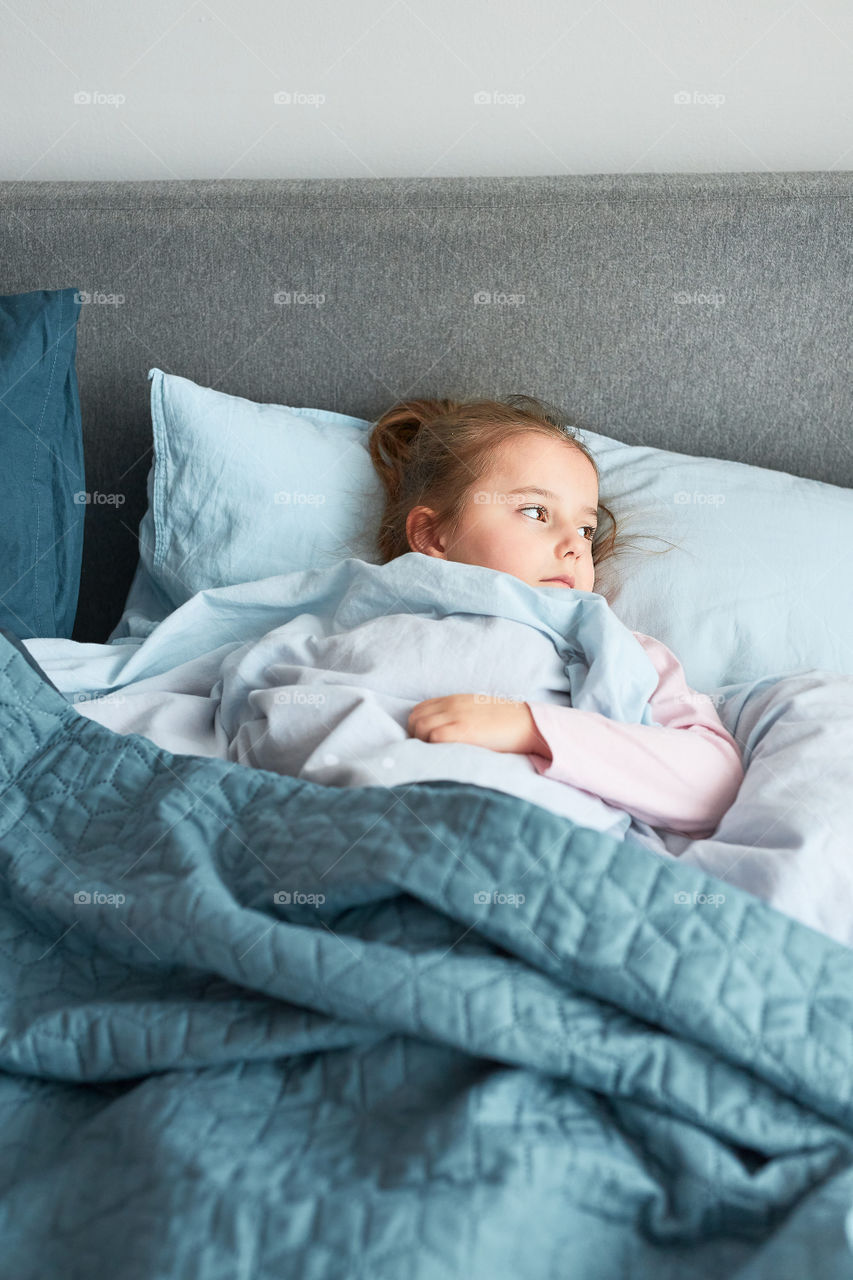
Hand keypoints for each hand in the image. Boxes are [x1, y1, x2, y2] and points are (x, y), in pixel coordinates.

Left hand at [407, 694, 548, 755]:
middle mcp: (451, 705)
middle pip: (415, 718)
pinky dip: (432, 747)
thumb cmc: (505, 722)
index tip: (426, 741)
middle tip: (428, 751)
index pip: (420, 709)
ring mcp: (456, 717)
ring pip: (420, 727)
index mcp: (454, 700)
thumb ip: (459, 714)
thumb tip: (444, 730)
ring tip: (436, 754)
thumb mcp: (477, 710)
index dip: (418, 727)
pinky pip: (433, 737)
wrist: (527, 723)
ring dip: (422, 742)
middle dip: (416, 736)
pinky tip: (444, 754)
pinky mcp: (463, 730)